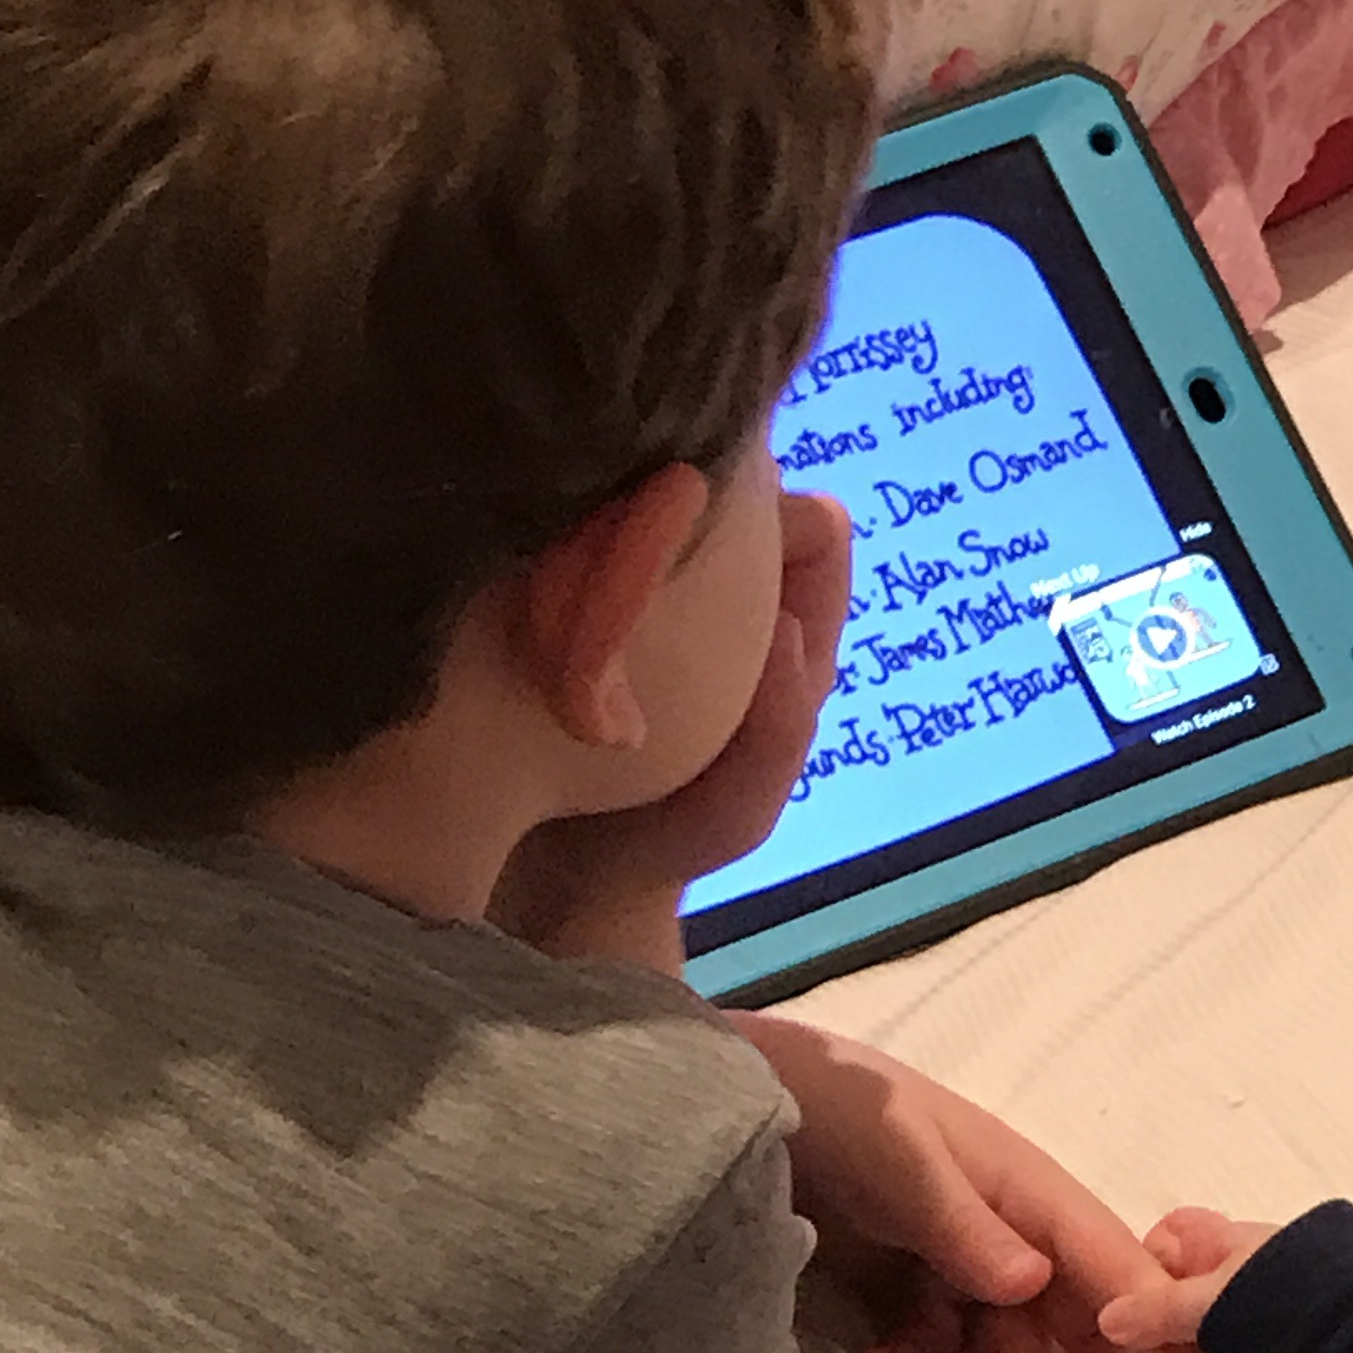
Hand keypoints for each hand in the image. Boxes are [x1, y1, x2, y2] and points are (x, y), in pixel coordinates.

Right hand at [490, 494, 851, 973]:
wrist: (544, 878)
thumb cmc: (654, 848)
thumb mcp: (732, 815)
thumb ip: (778, 734)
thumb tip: (784, 618)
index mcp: (782, 632)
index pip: (814, 528)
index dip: (777, 506)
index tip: (714, 512)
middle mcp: (724, 589)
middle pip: (740, 484)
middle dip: (703, 474)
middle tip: (640, 491)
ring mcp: (648, 576)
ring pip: (661, 488)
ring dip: (631, 485)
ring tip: (587, 501)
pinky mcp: (572, 576)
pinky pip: (584, 518)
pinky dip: (571, 515)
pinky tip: (538, 525)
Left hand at [732, 1023, 1160, 1352]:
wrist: (739, 1106)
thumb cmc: (842, 1109)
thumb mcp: (904, 1161)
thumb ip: (964, 1225)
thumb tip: (1033, 1284)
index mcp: (1036, 1197)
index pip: (1118, 1269)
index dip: (1147, 1328)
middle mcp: (1016, 1240)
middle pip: (1078, 1336)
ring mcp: (962, 1271)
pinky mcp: (907, 1295)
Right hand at [1098, 1208, 1275, 1352]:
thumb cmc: (1291, 1306)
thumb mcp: (1219, 1298)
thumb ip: (1158, 1307)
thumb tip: (1108, 1321)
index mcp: (1235, 1245)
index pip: (1174, 1239)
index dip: (1147, 1270)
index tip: (1133, 1309)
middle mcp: (1247, 1286)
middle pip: (1178, 1314)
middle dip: (1164, 1349)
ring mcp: (1264, 1338)